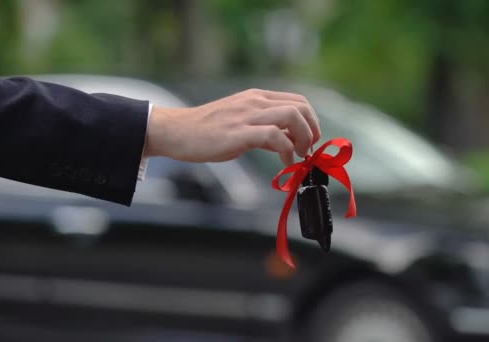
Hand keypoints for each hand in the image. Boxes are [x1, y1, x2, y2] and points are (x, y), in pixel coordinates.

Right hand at [145, 88, 320, 165]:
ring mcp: (247, 115)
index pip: (298, 101)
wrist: (176, 131)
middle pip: (301, 107)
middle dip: (312, 130)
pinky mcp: (239, 133)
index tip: (309, 141)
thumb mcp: (240, 125)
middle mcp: (255, 102)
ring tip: (298, 156)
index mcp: (257, 97)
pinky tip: (284, 164)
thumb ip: (265, 132)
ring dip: (304, 139)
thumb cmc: (206, 131)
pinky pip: (275, 136)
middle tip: (307, 150)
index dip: (311, 121)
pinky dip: (287, 151)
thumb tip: (287, 144)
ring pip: (292, 116)